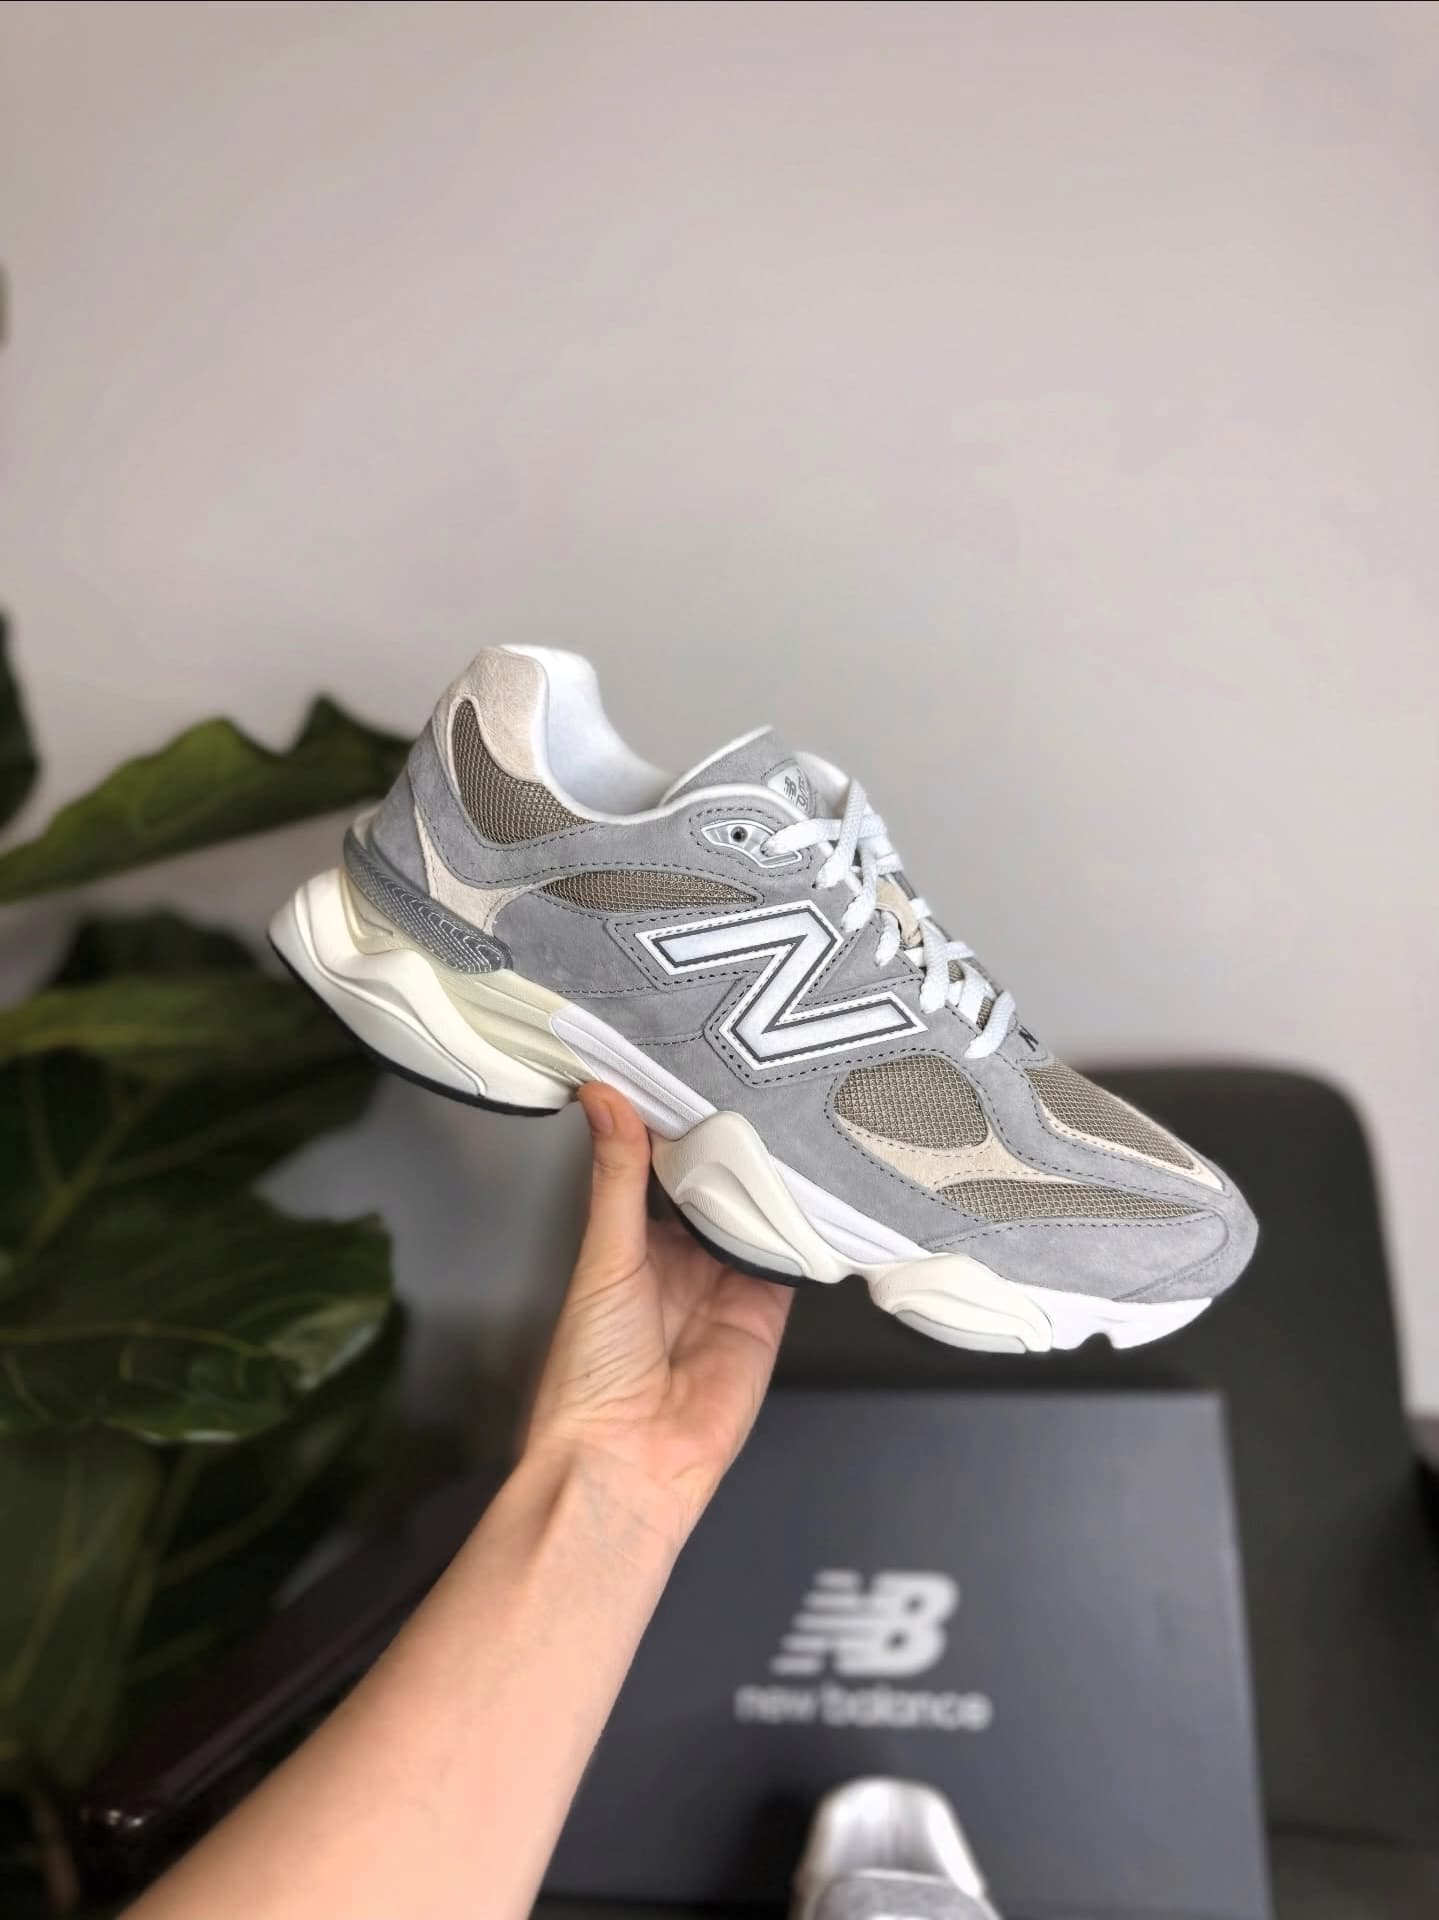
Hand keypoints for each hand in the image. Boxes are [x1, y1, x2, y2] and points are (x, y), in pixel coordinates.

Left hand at [525, 1085, 792, 1547]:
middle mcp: (681, 1259)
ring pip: (758, 1216)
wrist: (626, 1461)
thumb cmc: (590, 1373)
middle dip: (735, 1144)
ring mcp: (727, 1284)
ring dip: (772, 1181)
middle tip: (755, 1079)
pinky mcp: (767, 1313)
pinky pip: (793, 1260)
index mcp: (631, 1242)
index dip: (677, 1122)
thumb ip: (617, 1178)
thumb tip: (602, 1098)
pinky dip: (805, 1229)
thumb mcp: (603, 1257)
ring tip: (789, 1118)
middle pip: (717, 1187)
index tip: (694, 1066)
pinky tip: (816, 1188)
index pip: (662, 1167)